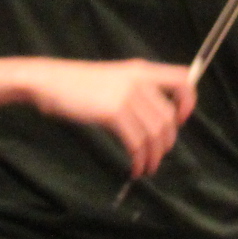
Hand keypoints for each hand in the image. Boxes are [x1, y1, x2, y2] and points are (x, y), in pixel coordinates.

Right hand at [26, 59, 195, 178]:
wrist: (49, 81)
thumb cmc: (78, 84)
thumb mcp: (114, 77)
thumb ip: (136, 90)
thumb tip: (156, 120)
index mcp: (142, 69)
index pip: (182, 79)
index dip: (188, 102)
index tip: (179, 120)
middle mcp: (139, 81)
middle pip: (168, 117)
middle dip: (167, 143)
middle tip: (157, 156)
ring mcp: (126, 96)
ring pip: (154, 133)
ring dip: (154, 156)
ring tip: (147, 168)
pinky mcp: (113, 112)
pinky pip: (136, 143)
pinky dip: (139, 160)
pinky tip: (135, 168)